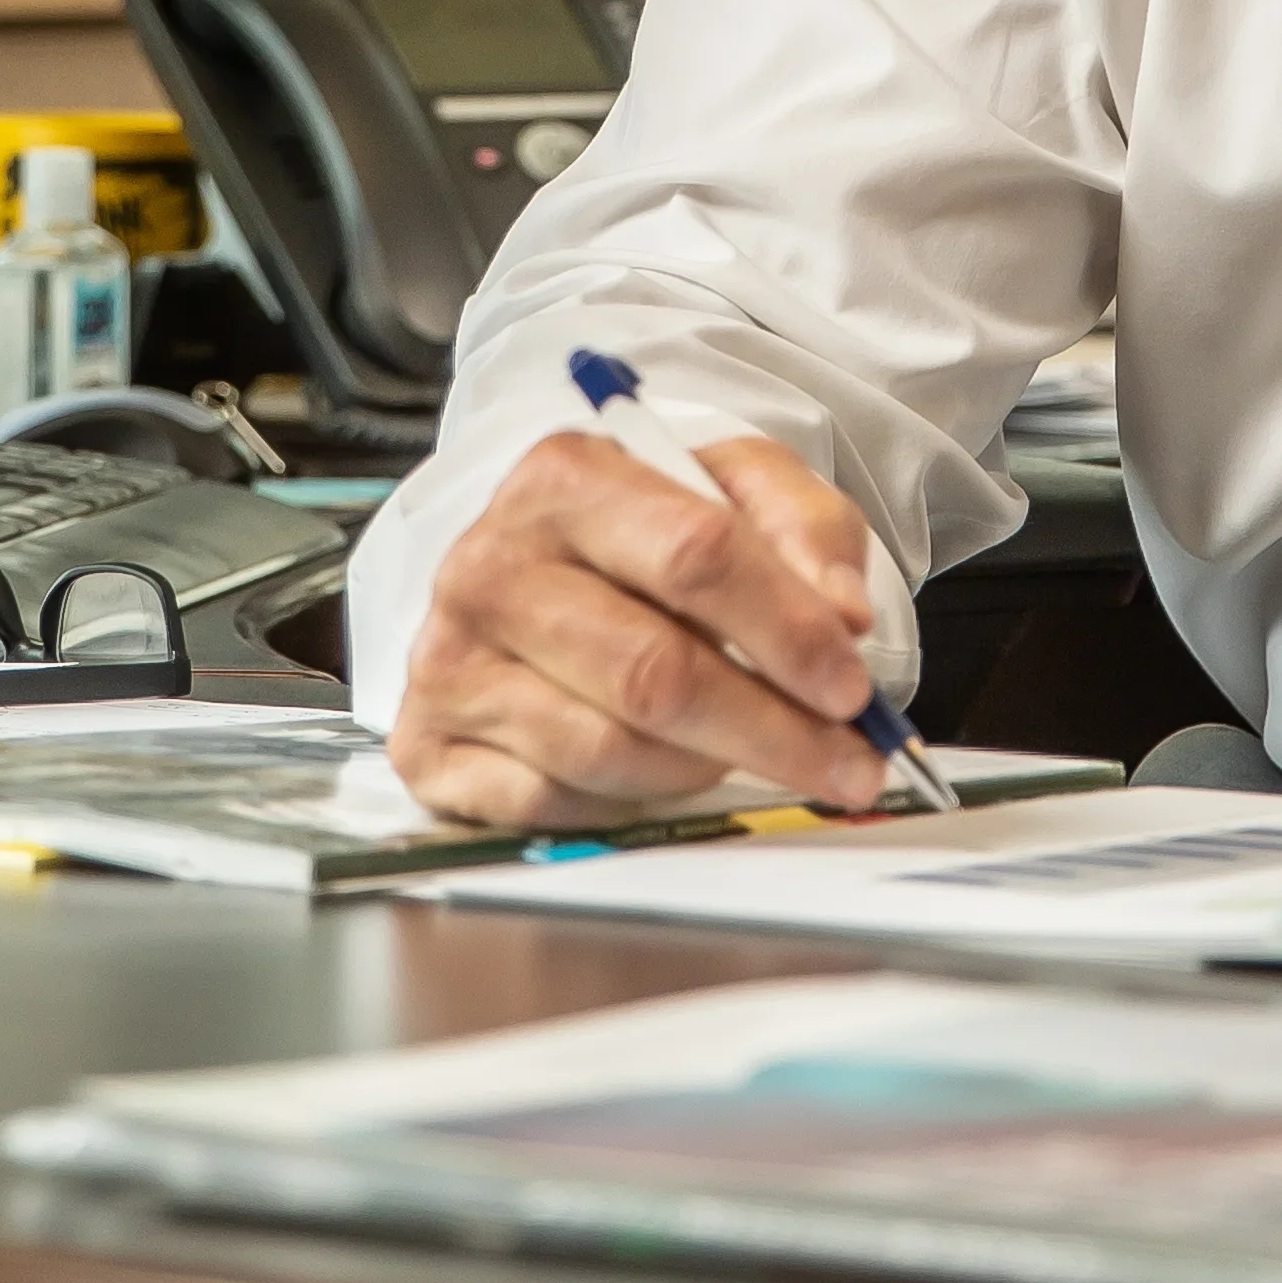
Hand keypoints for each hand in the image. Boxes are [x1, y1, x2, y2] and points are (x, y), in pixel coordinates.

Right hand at [387, 426, 892, 828]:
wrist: (541, 570)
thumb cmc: (650, 535)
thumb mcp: (738, 490)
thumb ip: (805, 532)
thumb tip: (842, 618)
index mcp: (564, 478)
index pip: (693, 554)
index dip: (785, 629)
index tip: (852, 688)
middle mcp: (489, 565)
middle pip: (654, 671)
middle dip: (771, 730)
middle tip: (847, 764)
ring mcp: (449, 660)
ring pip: (610, 748)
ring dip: (704, 768)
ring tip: (747, 751)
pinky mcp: (430, 746)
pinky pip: (553, 804)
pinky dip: (627, 804)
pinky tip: (660, 774)